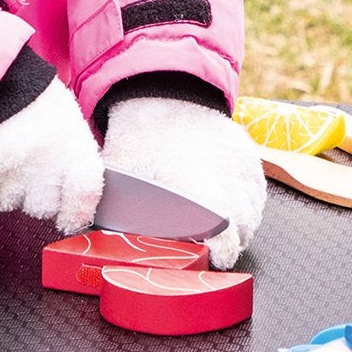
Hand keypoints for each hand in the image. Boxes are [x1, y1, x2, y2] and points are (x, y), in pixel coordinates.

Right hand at [0, 79, 103, 233]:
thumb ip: (75, 161)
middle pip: (41, 209)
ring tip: (5, 160)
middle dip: (35, 197)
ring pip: (6, 204)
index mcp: (74, 148)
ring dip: (4, 190)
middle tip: (29, 172)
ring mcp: (10, 168)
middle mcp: (45, 163)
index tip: (68, 218)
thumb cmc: (37, 104)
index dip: (76, 212)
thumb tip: (78, 201)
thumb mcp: (70, 125)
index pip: (84, 196)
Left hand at [102, 95, 267, 268]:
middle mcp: (227, 178)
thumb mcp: (117, 173)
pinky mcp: (249, 156)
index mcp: (196, 186)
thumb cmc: (139, 137)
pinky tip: (238, 211)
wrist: (163, 94)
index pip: (224, 232)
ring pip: (255, 210)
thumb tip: (91, 235)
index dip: (223, 250)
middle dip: (233, 244)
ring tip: (227, 235)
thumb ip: (111, 209)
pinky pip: (259, 191)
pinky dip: (252, 205)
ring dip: (244, 226)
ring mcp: (242, 166)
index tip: (215, 258)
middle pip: (244, 226)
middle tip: (215, 253)